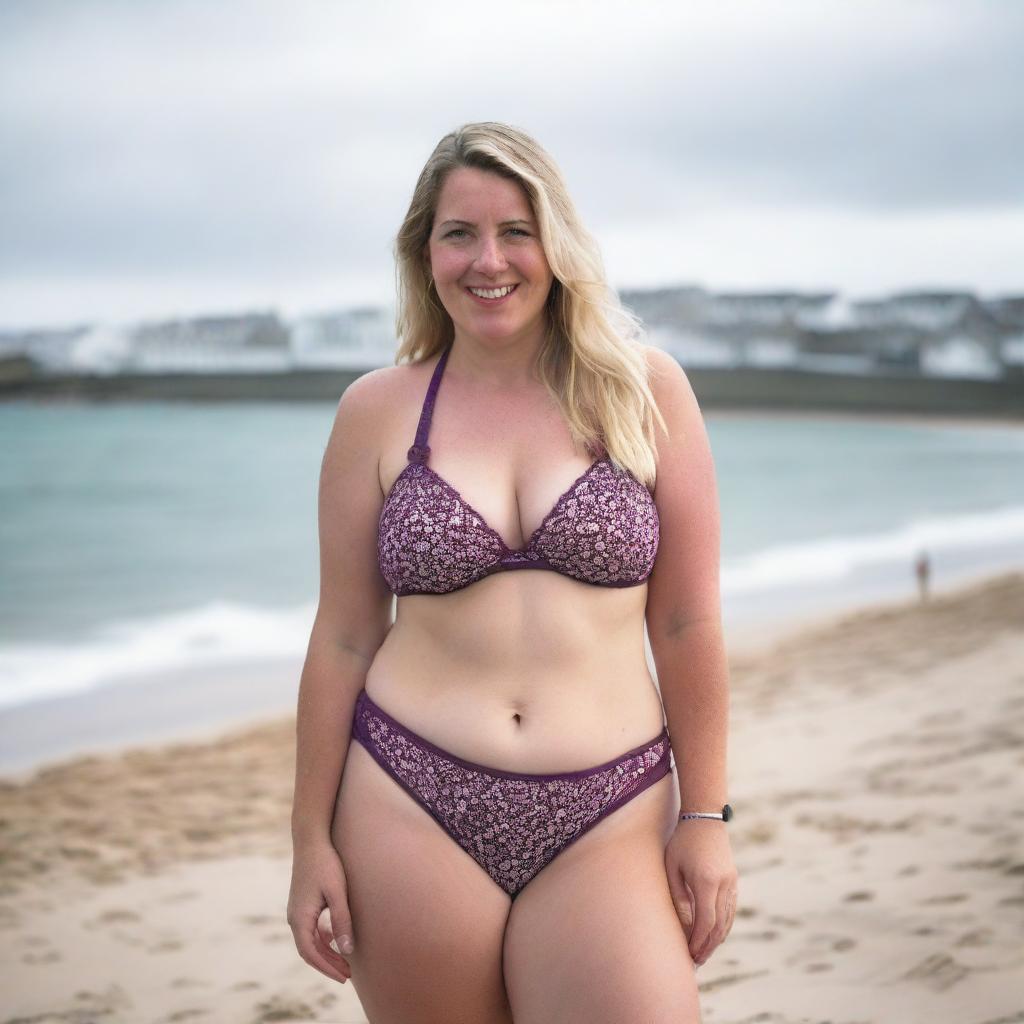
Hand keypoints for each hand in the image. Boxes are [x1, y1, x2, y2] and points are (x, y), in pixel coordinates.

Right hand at [286, 839, 355, 983]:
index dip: (327, 967)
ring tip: (344, 962)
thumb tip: (346, 950)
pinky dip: (322, 939)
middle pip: (309, 950)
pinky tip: (336, 939)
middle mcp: (294, 917)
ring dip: (325, 952)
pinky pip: (310, 929)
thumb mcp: (337, 892)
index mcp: (300, 917)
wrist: (311, 840)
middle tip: (347, 975)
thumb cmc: (326, 864)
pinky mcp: (302, 904)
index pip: (310, 952)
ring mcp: (296, 910)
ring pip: (309, 940)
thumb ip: (341, 920)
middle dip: (328, 964)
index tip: (343, 977)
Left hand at [664, 819, 737, 968]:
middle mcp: (724, 884)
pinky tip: (714, 934)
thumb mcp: (673, 867)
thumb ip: (679, 898)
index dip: (698, 941)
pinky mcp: (734, 880)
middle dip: (707, 946)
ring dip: (717, 939)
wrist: (705, 817)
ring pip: (728, 920)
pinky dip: (724, 925)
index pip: (706, 922)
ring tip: (704, 953)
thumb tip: (685, 927)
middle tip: (696, 961)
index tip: (689, 955)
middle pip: (719, 926)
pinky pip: (731, 909)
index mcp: (706, 881)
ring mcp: (732, 882)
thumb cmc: (682, 841)